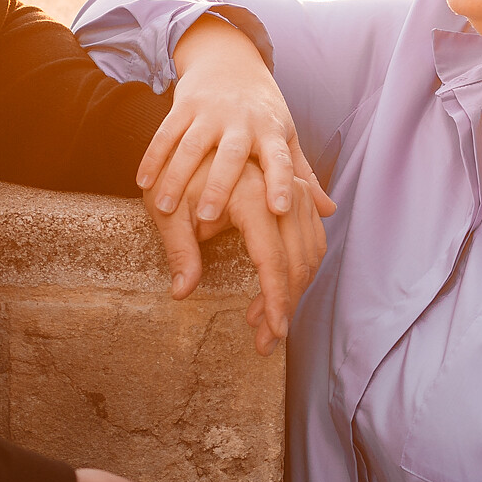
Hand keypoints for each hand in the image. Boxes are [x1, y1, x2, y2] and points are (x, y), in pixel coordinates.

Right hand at [137, 15, 334, 227]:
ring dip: (176, 175)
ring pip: (191, 145)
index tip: (280, 210)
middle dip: (219, 184)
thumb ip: (302, 175)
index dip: (281, 183)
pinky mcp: (183, 105)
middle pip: (231, 154)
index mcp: (271, 131)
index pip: (280, 158)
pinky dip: (152, 158)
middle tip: (208, 217)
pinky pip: (165, 133)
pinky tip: (142, 184)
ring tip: (164, 208)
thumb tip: (330, 211)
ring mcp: (210, 111)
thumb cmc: (263, 112)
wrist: (230, 61)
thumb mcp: (286, 136)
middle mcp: (242, 120)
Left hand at [145, 155, 327, 354]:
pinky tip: (274, 294)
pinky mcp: (295, 197)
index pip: (272, 260)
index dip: (275, 301)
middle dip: (285, 306)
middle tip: (267, 341)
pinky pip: (312, 239)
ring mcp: (293, 192)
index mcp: (251, 196)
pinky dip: (300, 270)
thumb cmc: (176, 176)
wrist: (195, 140)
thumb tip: (181, 292)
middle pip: (298, 261)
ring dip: (294, 292)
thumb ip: (180, 252)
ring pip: (311, 252)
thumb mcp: (168, 213)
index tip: (273, 333)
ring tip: (263, 322)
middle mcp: (280, 192)